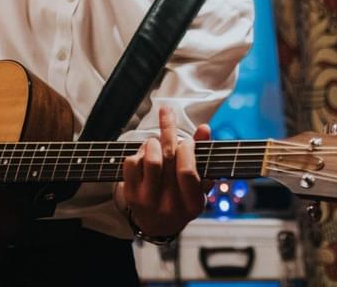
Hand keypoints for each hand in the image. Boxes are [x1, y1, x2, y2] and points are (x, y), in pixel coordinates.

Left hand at [118, 107, 209, 237]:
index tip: (187, 140)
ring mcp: (149, 201)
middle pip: (169, 158)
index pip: (187, 171)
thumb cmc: (182, 198)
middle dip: (168, 129)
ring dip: (153, 142)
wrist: (158, 225)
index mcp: (192, 204)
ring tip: (156, 140)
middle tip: (166, 111)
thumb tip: (204, 128)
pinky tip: (145, 152)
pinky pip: (132, 163)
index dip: (187, 150)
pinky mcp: (131, 195)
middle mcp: (170, 205)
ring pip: (150, 160)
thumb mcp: (198, 182)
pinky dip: (138, 152)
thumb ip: (203, 155)